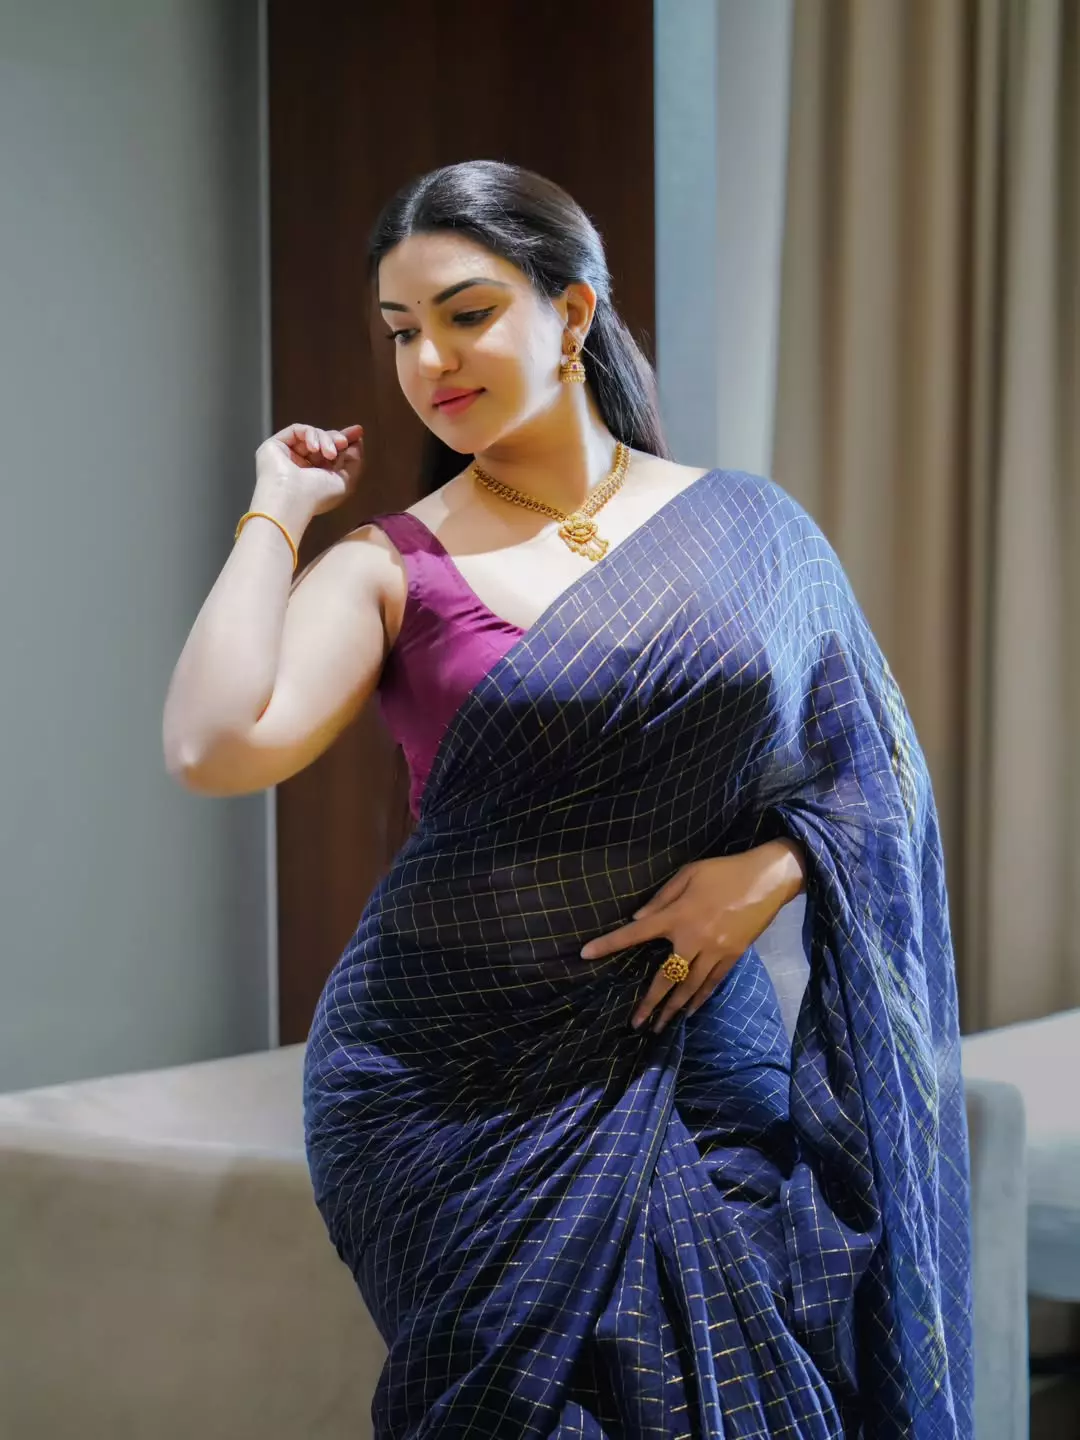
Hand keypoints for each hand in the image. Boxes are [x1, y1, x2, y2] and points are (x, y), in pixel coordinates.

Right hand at [253, 421, 364, 523]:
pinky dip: (310, 434)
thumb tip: (357, 441)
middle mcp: (302, 464)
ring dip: (325, 439)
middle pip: (323, 440)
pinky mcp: (276, 445)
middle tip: (343, 442)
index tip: (358, 431)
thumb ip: (354, 461)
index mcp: (318, 475)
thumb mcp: (346, 481)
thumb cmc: (319, 496)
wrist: (291, 498)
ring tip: (329, 453)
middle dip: (336, 438)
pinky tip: (313, 448)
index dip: (345, 439)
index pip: (332, 451)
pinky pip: (297, 430)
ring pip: (312, 435)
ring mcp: (288, 454)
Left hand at [578, 840, 805, 1032]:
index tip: (586, 954)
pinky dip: (699, 999)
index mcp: (677, 915)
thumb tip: (636, 919)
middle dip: (649, 1003)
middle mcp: (693, 938)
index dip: (609, 944)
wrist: (768, 879)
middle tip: (636, 1024)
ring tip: (659, 1027)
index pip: (635, 933)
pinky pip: (712, 983)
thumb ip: (661, 898)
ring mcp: (715, 951)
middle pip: (666, 977)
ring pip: (689, 987)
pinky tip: (688, 1011)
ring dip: (673, 1008)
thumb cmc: (724, 871)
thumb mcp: (688, 874)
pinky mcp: (733, 956)